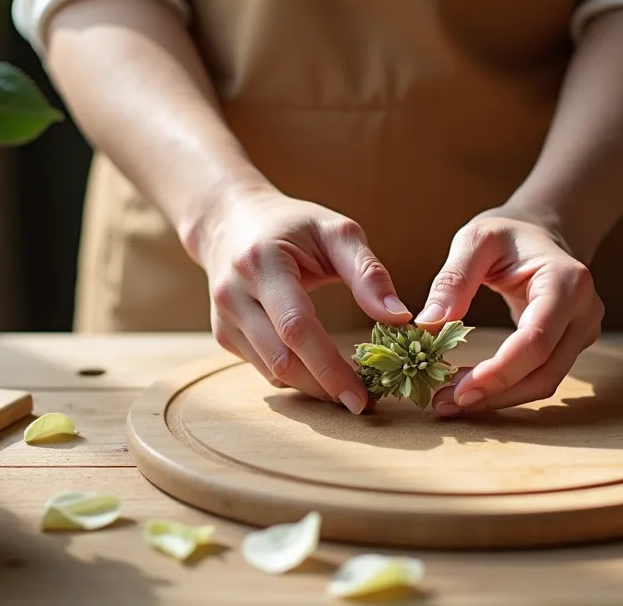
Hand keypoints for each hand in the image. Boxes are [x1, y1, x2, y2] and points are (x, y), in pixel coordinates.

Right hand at [198, 188, 412, 413]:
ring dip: (313, 388)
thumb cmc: (292, 224)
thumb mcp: (335, 231)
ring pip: (272, 372)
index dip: (331, 367)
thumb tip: (399, 317)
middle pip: (282, 359)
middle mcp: (234, 294)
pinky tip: (321, 373)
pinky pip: (265, 368)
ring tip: (349, 389)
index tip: (364, 395)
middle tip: (365, 401)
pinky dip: (296, 377)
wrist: (230, 222)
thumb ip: (368, 273)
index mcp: (262, 263)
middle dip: (325, 387)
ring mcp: (223, 319)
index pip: (297, 327)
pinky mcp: (224, 335)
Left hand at [415, 207, 603, 416]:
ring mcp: (583, 332)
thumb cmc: (508, 233)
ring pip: (544, 383)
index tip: (459, 390)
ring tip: (450, 402)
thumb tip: (428, 324)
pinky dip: (506, 389)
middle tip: (444, 404)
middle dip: (494, 394)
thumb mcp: (476, 240)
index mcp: (567, 282)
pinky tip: (471, 390)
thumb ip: (453, 279)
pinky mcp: (571, 347)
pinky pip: (540, 377)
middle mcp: (585, 312)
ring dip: (498, 399)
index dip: (500, 372)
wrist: (541, 233)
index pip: (536, 340)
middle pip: (544, 372)